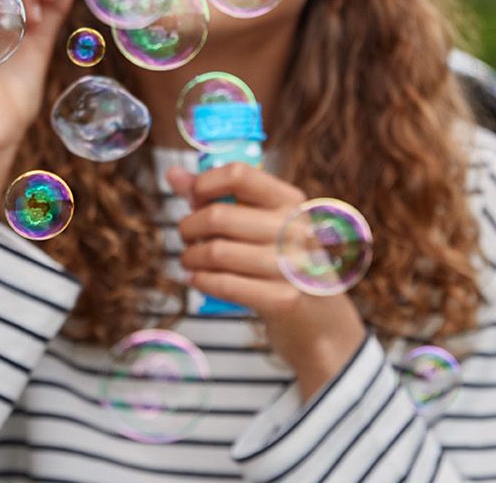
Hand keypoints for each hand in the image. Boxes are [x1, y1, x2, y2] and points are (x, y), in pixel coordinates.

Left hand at [167, 163, 368, 400]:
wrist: (321, 321)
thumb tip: (173, 173)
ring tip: (190, 260)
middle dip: (188, 226)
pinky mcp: (283, 299)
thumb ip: (219, 196)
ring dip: (190, 257)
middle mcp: (296, 229)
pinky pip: (224, 284)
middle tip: (186, 237)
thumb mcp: (264, 225)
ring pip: (216, 251)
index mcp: (292, 202)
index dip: (205, 183)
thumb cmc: (284, 264)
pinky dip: (201, 280)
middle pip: (218, 215)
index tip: (194, 198)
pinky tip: (197, 279)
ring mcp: (292, 266)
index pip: (240, 174)